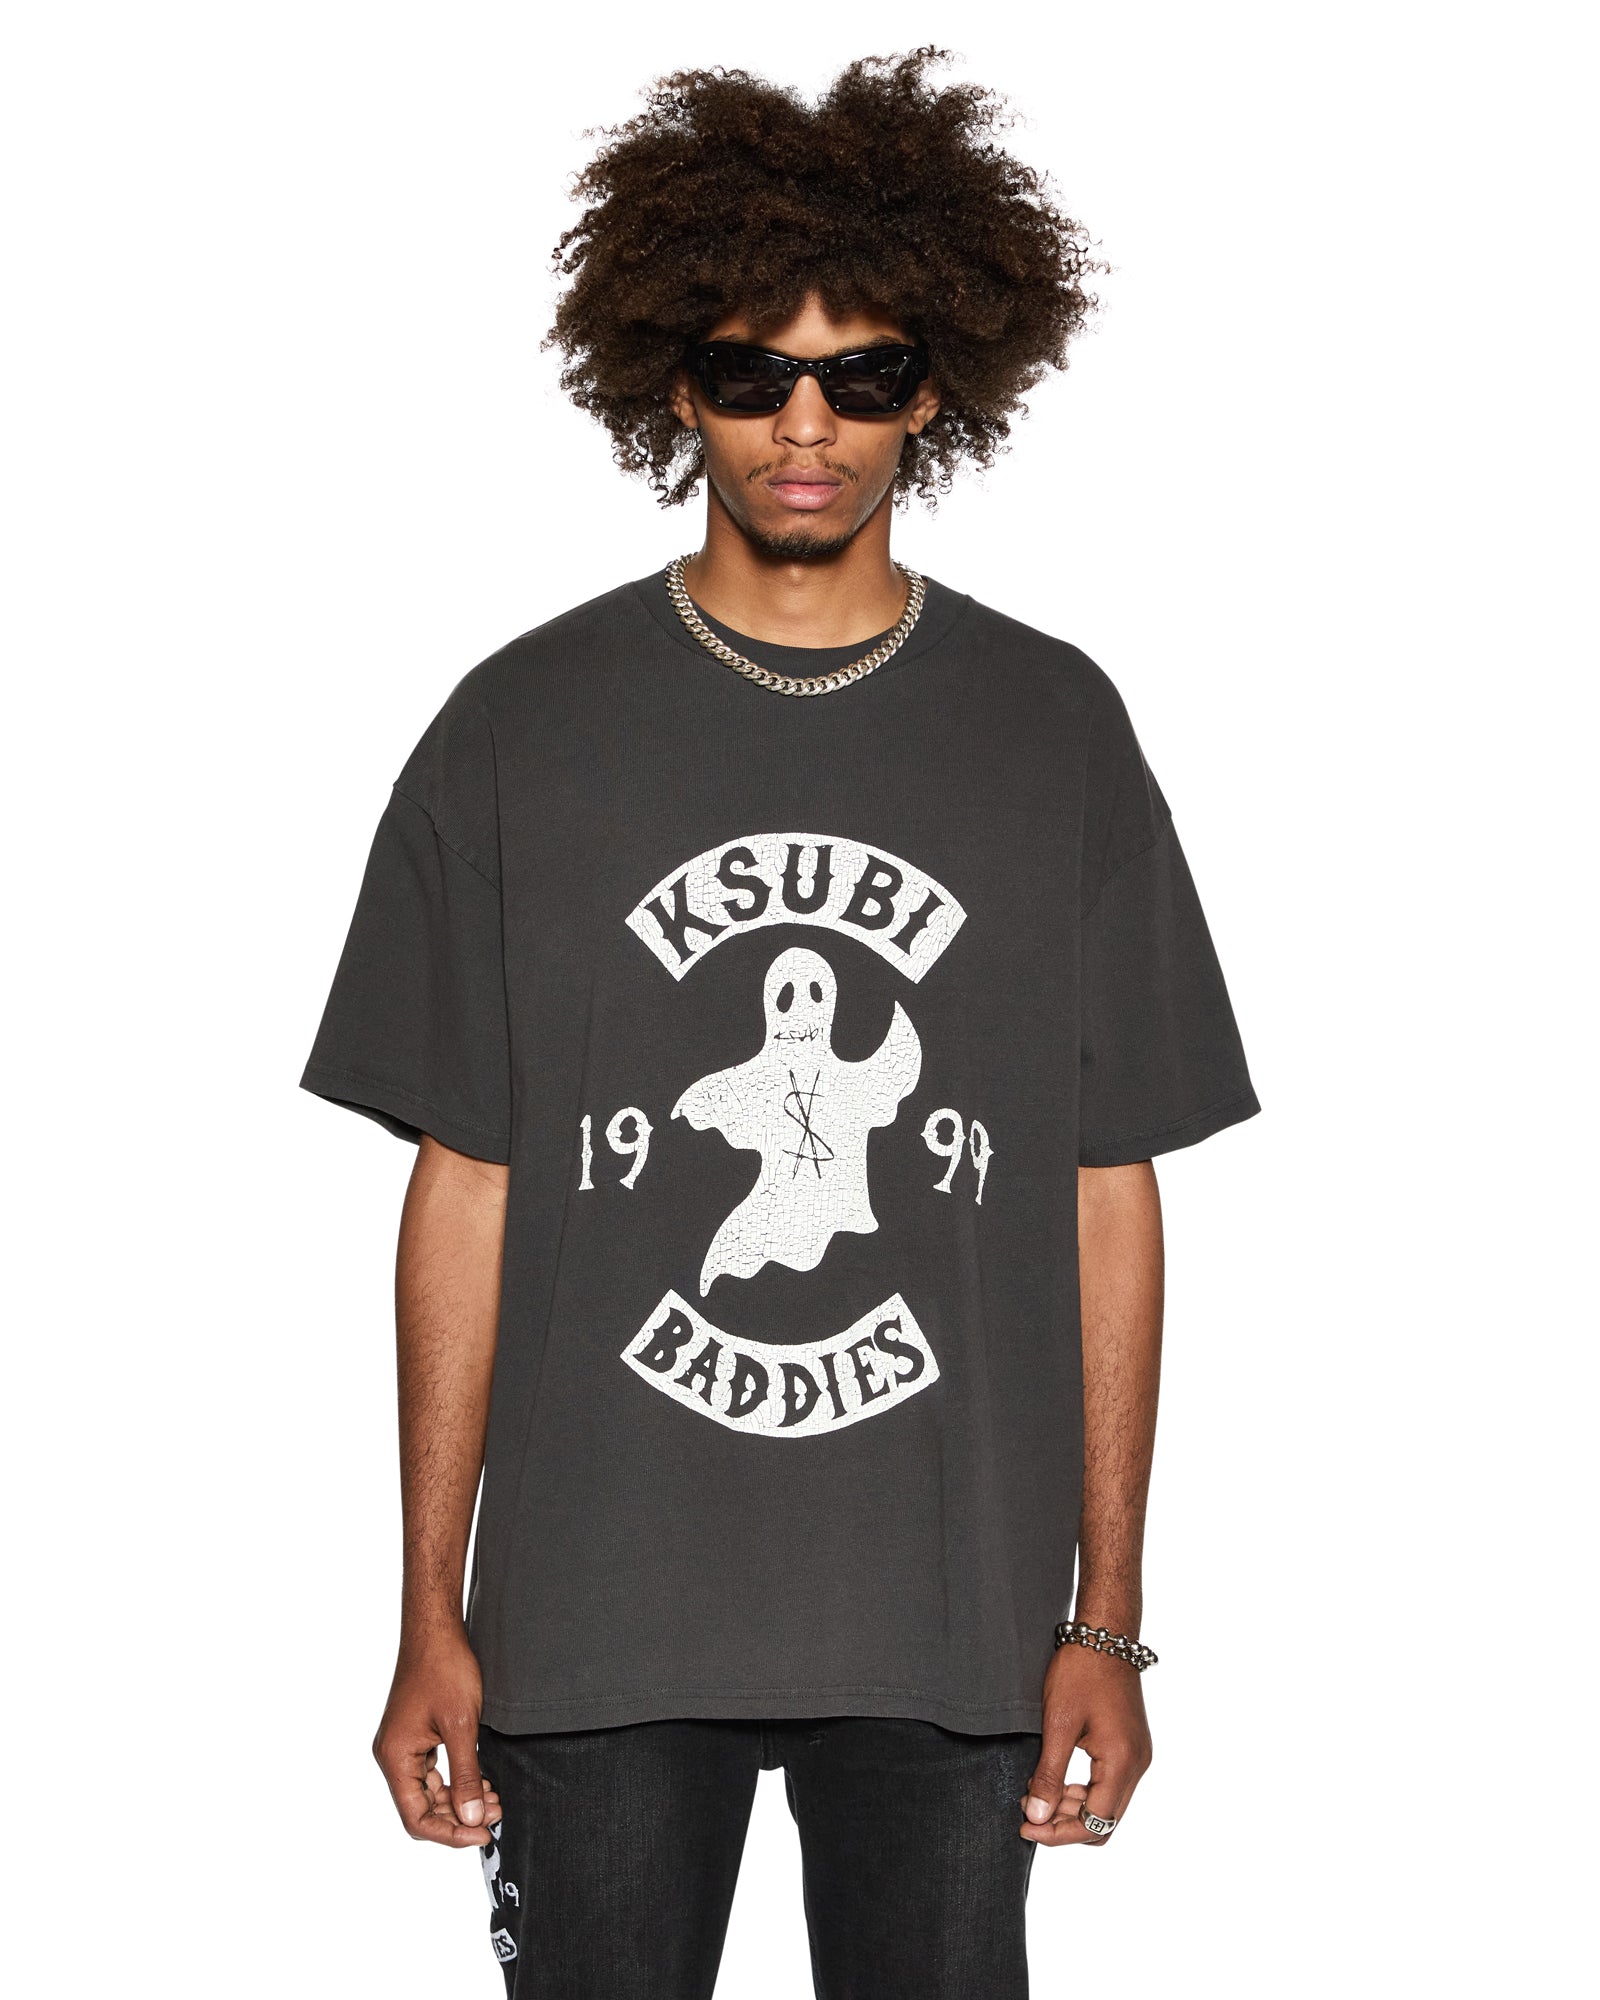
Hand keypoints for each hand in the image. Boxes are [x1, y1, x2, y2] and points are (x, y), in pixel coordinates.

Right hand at [373, 1624, 503, 1847]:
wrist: (436, 1630)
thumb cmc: (445, 1670)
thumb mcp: (462, 1726)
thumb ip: (467, 1775)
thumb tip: (473, 1819)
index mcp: (395, 1758)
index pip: (416, 1817)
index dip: (450, 1833)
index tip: (482, 1834)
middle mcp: (393, 1757)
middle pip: (421, 1808)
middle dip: (459, 1816)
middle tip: (496, 1814)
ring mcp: (402, 1747)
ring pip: (428, 1792)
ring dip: (459, 1800)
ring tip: (494, 1799)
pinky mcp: (415, 1737)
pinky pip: (432, 1773)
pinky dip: (455, 1781)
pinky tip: (482, 1781)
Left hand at [1019, 1641, 1151, 1845]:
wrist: (1106, 1635)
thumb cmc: (1080, 1672)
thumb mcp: (1057, 1724)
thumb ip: (1049, 1775)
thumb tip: (1038, 1818)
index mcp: (1122, 1762)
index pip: (1094, 1822)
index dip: (1059, 1833)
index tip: (1026, 1828)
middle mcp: (1137, 1765)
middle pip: (1104, 1820)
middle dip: (1065, 1825)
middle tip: (1028, 1815)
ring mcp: (1137, 1756)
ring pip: (1107, 1805)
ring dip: (1073, 1809)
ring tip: (1036, 1795)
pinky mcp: (1131, 1747)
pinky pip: (1110, 1785)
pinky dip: (1083, 1791)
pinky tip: (1055, 1780)